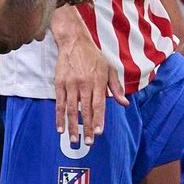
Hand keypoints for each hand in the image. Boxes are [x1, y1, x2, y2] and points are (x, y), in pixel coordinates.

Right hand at [54, 27, 123, 143]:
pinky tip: (60, 128)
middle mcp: (84, 84)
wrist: (74, 41)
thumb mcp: (109, 69)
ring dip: (72, 126)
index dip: (98, 119)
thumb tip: (124, 103)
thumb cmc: (94, 56)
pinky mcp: (59, 83)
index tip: (98, 133)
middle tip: (88, 142)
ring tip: (74, 140)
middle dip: (86, 128)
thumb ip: (116, 88)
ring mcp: (71, 84)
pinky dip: (59, 117)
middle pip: (85, 110)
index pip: (99, 105)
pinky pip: (59, 103)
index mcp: (98, 82)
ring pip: (71, 109)